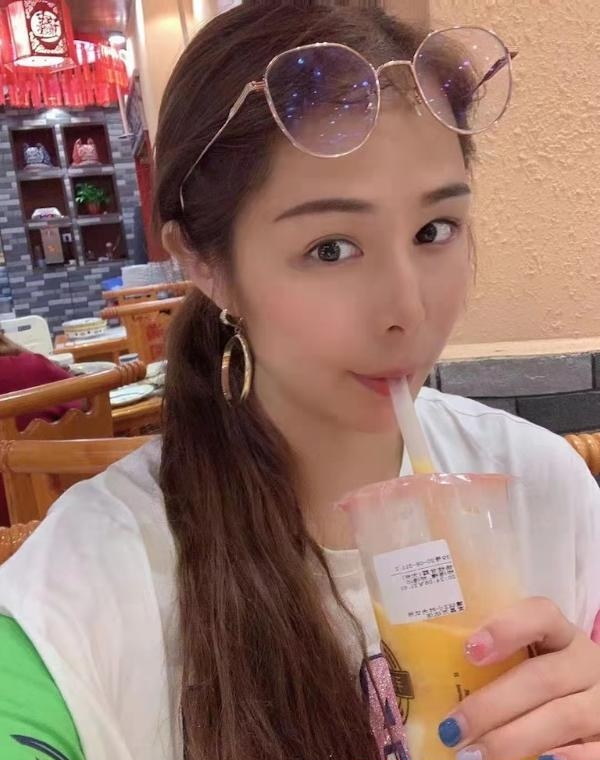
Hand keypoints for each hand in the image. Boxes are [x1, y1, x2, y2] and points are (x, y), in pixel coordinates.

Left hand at [436, 597, 599, 759]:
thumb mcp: (524, 661)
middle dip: (492, 705)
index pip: (541, 614)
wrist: (587, 701)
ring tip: (474, 756)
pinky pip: (592, 751)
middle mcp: (584, 662)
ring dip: (513, 739)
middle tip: (453, 728)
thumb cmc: (539, 677)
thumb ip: (489, 662)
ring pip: (562, 717)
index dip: (506, 628)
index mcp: (560, 633)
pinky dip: (563, 759)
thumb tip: (426, 682)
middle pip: (541, 677)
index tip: (470, 651)